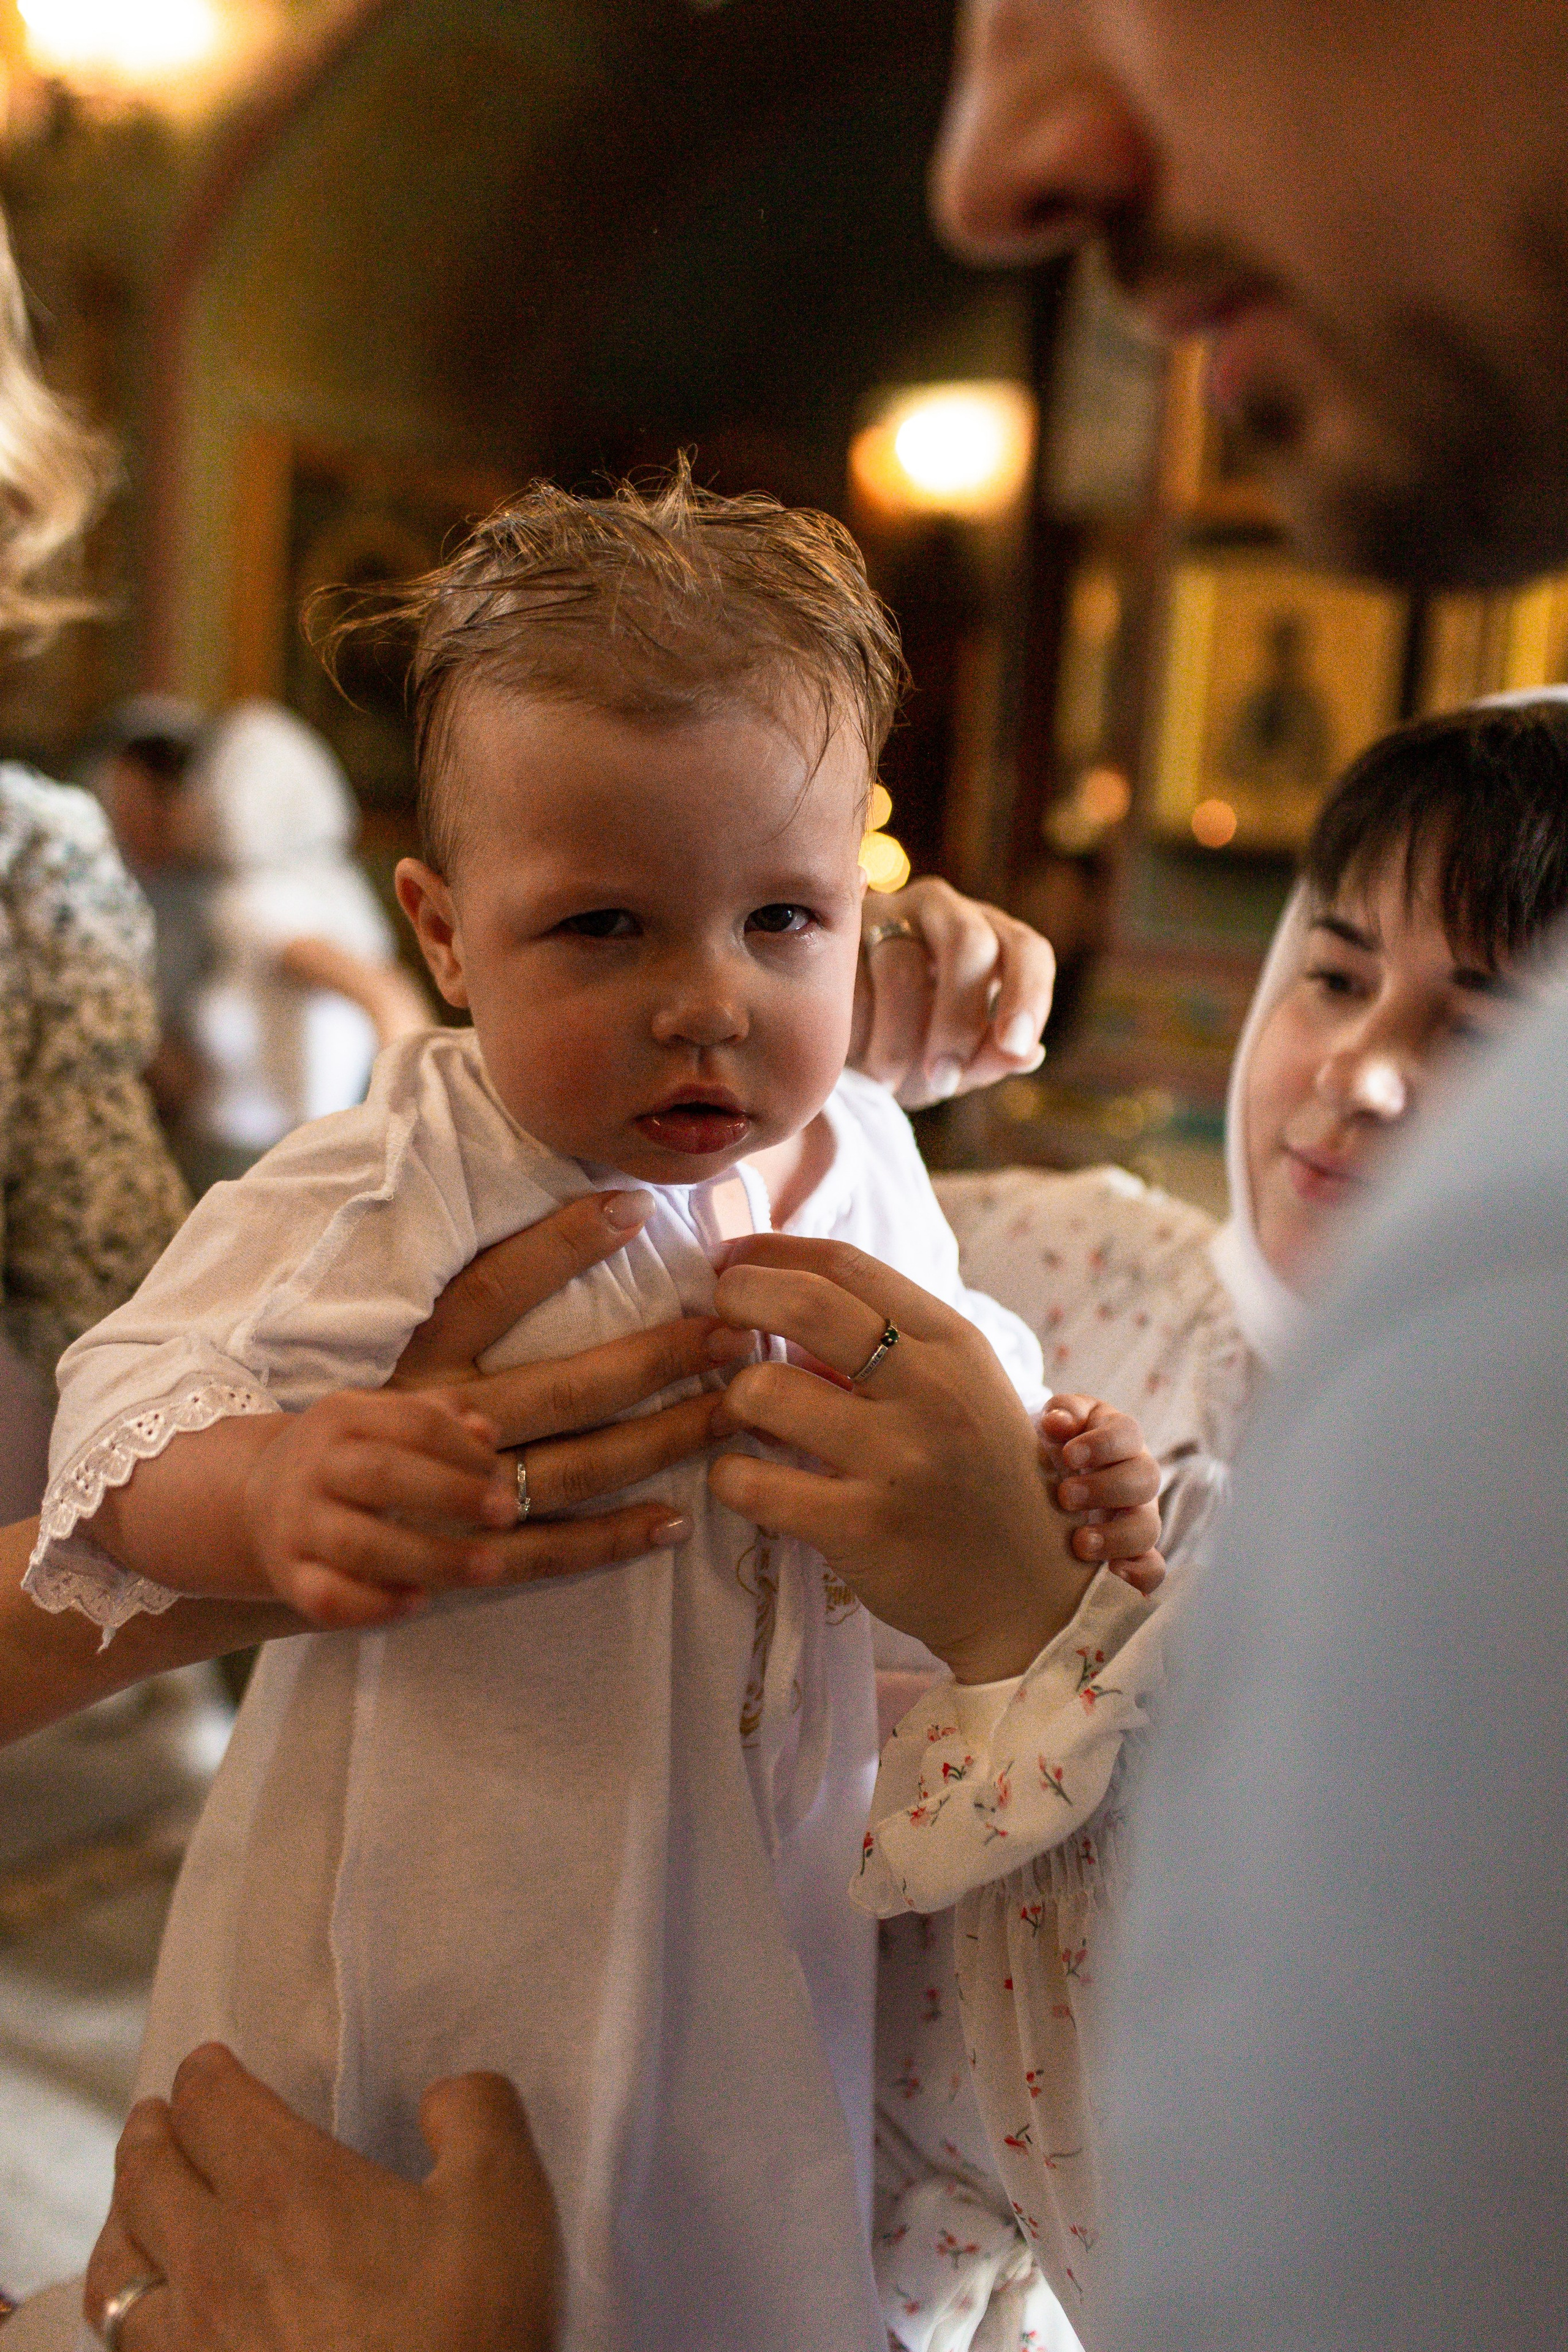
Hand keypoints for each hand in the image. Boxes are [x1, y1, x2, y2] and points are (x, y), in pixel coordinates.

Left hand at [85, 2043, 558, 2351]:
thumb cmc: (462, 2329)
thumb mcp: (504, 2200)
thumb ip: (476, 2115)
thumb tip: (445, 2096)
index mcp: (282, 2189)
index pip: (208, 2102)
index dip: (207, 2072)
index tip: (212, 2066)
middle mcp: (214, 2259)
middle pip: (145, 2172)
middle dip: (152, 2131)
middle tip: (159, 2116)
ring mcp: (191, 2342)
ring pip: (115, 2265)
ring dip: (122, 2218)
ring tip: (136, 2206)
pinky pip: (126, 2342)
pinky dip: (127, 2304)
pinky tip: (153, 2309)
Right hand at [239, 1388, 526, 1629]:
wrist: (256, 1499)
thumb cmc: (346, 1458)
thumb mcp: (381, 1421)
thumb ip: (437, 1417)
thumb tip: (486, 1433)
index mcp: (342, 1416)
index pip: (412, 1423)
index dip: (464, 1449)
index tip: (499, 1475)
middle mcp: (313, 1467)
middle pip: (383, 1475)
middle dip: (453, 1495)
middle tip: (508, 1514)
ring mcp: (297, 1525)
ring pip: (360, 1545)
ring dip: (432, 1558)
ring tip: (487, 1567)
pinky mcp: (289, 1577)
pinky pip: (328, 1598)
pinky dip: (376, 1605)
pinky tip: (420, 1601)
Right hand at [389, 1190, 753, 1527]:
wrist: (277, 1512)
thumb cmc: (368, 1413)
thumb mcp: (402, 1341)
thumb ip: (477, 1295)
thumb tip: (588, 1219)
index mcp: (416, 1355)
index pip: (491, 1287)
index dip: (560, 1245)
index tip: (637, 1208)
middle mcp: (431, 1418)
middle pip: (560, 1388)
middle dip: (655, 1360)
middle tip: (737, 1333)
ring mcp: (447, 1493)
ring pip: (569, 1470)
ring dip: (656, 1446)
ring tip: (732, 1416)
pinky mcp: (458, 1556)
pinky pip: (541, 1553)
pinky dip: (607, 1542)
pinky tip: (673, 1523)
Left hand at [707, 1235, 1093, 1683]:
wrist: (1027, 1588)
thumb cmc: (976, 1474)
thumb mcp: (957, 1386)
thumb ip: (884, 1340)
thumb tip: (778, 1298)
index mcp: (953, 1343)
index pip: (845, 1265)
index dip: (771, 1250)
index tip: (731, 1259)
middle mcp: (931, 1391)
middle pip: (803, 1304)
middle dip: (736, 1295)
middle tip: (715, 1315)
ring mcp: (899, 1461)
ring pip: (764, 1391)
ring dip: (731, 1397)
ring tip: (742, 1416)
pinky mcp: (863, 1528)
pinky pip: (755, 1484)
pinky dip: (730, 1476)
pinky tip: (743, 1478)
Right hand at [852, 876, 1054, 1109]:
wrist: (841, 1040)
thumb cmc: (914, 1047)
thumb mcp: (955, 1063)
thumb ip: (990, 1059)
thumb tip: (1029, 1055)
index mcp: (991, 938)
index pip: (1027, 950)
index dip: (1027, 995)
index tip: (1015, 1046)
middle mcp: (944, 911)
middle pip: (967, 943)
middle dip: (958, 1021)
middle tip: (942, 1079)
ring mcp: (887, 912)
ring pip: (902, 965)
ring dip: (898, 1038)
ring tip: (887, 1081)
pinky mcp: (837, 930)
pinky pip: (848, 978)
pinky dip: (856, 1030)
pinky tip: (853, 1057)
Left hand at [1040, 1394, 1164, 1596]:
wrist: (1051, 1472)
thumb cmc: (1057, 1442)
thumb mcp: (1058, 1420)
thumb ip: (1061, 1413)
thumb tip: (1058, 1423)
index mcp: (1121, 1438)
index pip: (1127, 1434)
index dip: (1102, 1445)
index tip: (1067, 1455)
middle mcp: (1137, 1475)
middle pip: (1145, 1479)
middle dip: (1105, 1489)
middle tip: (1066, 1497)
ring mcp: (1139, 1514)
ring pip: (1148, 1527)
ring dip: (1117, 1537)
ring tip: (1080, 1543)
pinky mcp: (1133, 1550)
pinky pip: (1153, 1567)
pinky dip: (1142, 1574)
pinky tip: (1113, 1574)